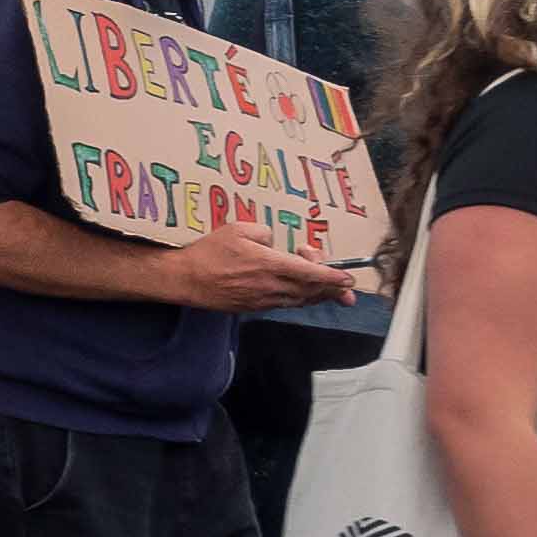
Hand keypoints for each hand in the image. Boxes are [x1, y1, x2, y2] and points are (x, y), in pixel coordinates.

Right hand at [158, 221, 361, 310]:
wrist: (188, 279)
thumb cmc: (210, 252)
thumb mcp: (238, 229)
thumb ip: (265, 232)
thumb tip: (275, 242)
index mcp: (270, 264)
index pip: (311, 273)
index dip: (333, 277)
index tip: (349, 278)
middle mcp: (272, 286)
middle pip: (312, 291)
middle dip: (333, 290)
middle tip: (346, 286)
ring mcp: (264, 300)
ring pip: (301, 301)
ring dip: (318, 295)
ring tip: (330, 291)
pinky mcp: (255, 308)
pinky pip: (286, 304)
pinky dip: (300, 299)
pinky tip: (301, 293)